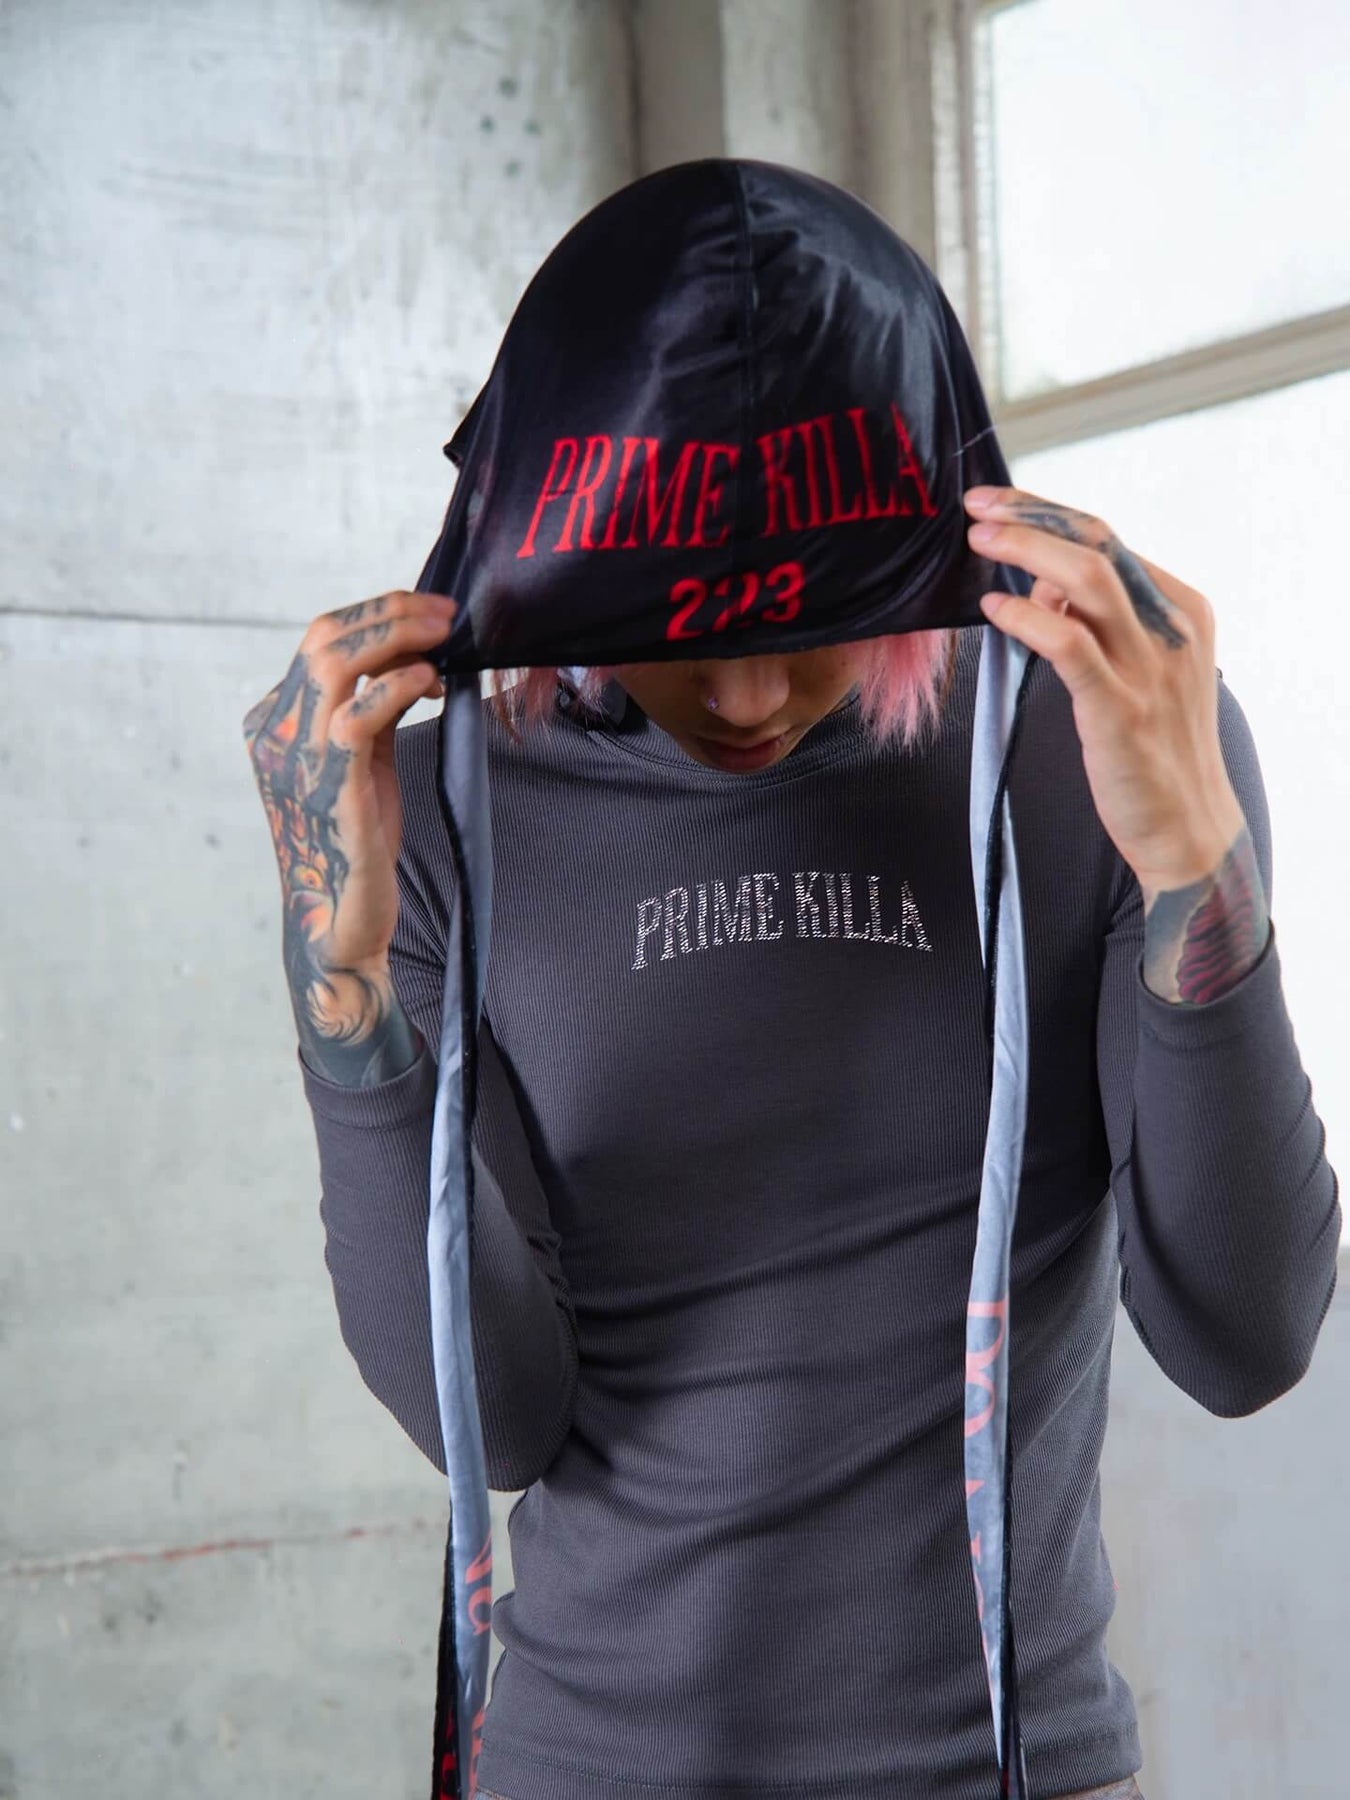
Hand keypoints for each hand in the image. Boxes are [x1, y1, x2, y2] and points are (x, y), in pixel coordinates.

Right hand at [242, 589, 455, 1064]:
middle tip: (445, 614)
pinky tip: (431, 682)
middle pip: (323, 639)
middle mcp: (274, 734)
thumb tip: (413, 653)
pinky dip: (396, 687)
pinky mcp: (329, 788)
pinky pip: (356, 717)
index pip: (320, 639)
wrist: (343, 920)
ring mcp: (296, 760)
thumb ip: (372, 707)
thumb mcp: (362, 759)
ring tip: (444, 636)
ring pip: (333, 665)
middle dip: (389, 613)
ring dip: (396, 638)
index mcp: (275, 721)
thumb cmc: (357, 839)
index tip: (430, 612)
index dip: (377, 614)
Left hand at [963, 486, 1268, 1002]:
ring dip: (1027, 552)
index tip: (998, 504)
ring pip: (1088, 581)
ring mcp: (1149, 668)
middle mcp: (1171, 629)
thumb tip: (1040, 582)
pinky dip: (1029, 618)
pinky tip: (996, 610)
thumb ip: (1098, 622)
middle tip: (977, 507)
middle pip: (1098, 544)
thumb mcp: (1137, 668)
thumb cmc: (1151, 747)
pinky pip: (1070, 646)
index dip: (1048, 514)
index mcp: (1180, 609)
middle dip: (1032, 516)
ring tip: (979, 541)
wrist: (1187, 826)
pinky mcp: (1119, 709)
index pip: (1108, 540)